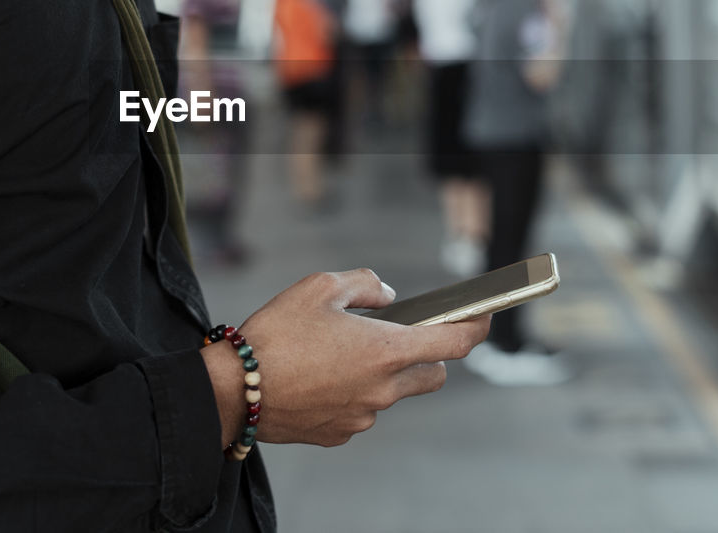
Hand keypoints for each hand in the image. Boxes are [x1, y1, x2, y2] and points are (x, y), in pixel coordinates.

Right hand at [203, 269, 489, 447]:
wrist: (236, 390)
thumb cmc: (277, 334)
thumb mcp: (320, 286)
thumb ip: (365, 285)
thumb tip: (388, 297)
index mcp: (387, 351)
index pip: (456, 343)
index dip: (475, 327)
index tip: (481, 317)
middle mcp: (384, 389)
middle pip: (433, 374)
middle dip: (427, 354)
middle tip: (397, 335)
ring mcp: (364, 416)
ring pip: (393, 393)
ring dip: (382, 374)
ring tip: (338, 354)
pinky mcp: (341, 433)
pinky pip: (361, 410)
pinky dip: (352, 393)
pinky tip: (319, 378)